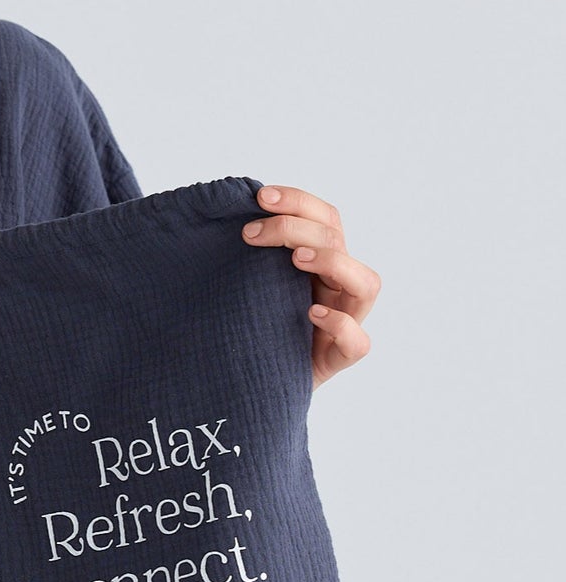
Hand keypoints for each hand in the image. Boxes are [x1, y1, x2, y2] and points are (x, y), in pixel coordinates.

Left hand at [242, 184, 379, 389]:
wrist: (251, 384)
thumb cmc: (249, 330)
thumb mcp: (246, 287)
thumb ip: (245, 258)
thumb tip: (216, 217)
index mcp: (319, 264)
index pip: (325, 219)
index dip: (298, 202)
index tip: (260, 197)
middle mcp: (336, 288)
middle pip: (338, 241)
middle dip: (296, 228)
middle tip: (252, 234)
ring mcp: (344, 322)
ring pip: (366, 283)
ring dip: (333, 262)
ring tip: (295, 259)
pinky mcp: (338, 359)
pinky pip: (358, 342)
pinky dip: (340, 324)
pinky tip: (311, 314)